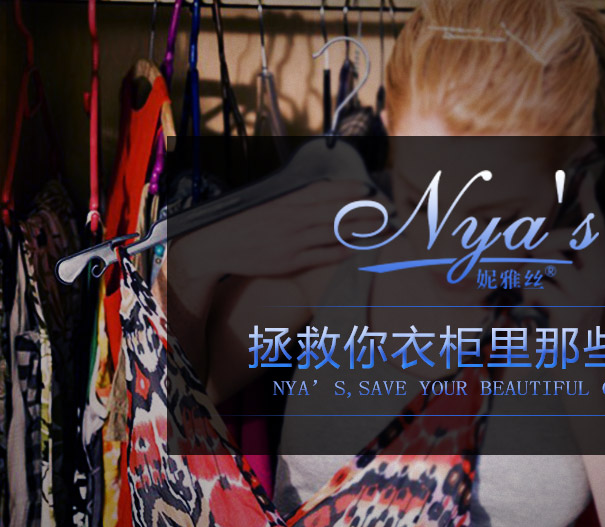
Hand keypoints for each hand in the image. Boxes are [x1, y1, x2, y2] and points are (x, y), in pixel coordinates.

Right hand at [169, 180, 390, 280]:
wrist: (218, 244)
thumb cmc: (248, 225)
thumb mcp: (270, 206)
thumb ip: (296, 202)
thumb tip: (323, 194)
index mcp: (287, 202)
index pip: (323, 192)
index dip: (347, 189)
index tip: (367, 187)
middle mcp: (292, 218)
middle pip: (335, 212)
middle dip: (363, 210)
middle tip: (386, 209)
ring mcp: (292, 240)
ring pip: (333, 233)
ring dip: (359, 229)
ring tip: (381, 228)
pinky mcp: (290, 261)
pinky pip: (321, 256)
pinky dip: (340, 252)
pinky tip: (357, 249)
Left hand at [522, 175, 604, 333]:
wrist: (578, 354)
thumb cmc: (568, 311)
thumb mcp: (571, 281)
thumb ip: (561, 256)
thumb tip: (535, 236)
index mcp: (603, 264)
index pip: (596, 226)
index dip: (590, 202)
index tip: (586, 178)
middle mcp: (601, 274)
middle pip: (564, 237)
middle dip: (540, 245)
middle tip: (531, 264)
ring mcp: (587, 292)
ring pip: (545, 260)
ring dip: (531, 274)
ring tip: (536, 292)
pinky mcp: (571, 310)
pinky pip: (537, 286)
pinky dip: (529, 295)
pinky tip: (538, 310)